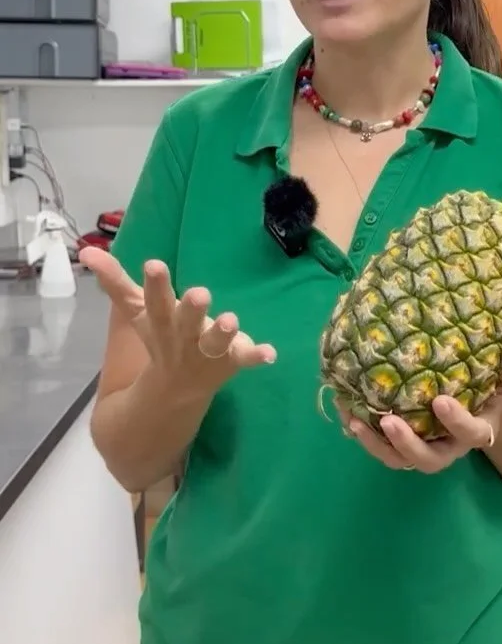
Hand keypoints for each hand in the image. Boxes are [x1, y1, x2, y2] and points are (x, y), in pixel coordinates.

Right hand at [79, 246, 276, 400]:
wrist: (173, 391)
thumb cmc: (159, 337)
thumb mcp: (136, 311)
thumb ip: (115, 281)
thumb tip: (87, 251)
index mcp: (160, 321)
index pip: (154, 302)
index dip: (155, 285)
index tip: (155, 264)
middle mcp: (183, 338)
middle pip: (186, 323)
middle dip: (192, 309)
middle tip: (200, 293)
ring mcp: (207, 353)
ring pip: (215, 344)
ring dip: (222, 332)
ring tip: (231, 319)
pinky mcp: (231, 362)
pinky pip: (245, 360)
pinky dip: (257, 356)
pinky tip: (271, 353)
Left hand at [338, 355, 501, 474]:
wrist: (479, 388)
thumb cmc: (497, 377)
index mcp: (479, 428)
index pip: (471, 433)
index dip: (456, 422)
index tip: (440, 400)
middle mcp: (451, 444)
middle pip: (430, 460)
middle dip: (408, 445)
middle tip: (390, 420)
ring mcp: (425, 444)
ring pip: (400, 460)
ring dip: (377, 445)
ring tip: (356, 422)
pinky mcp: (403, 439)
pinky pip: (382, 446)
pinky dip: (363, 433)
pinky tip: (346, 411)